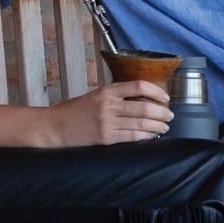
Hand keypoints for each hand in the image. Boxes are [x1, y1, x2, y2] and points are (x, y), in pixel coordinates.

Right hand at [49, 81, 170, 145]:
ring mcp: (107, 121)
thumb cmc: (74, 112)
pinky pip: (132, 136)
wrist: (54, 126)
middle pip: (144, 106)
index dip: (156, 92)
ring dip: (158, 125)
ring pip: (141, 123)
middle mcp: (108, 104)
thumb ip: (116, 96)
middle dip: (162, 112)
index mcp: (107, 91)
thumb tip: (143, 99)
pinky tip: (152, 135)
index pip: (138, 85)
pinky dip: (145, 136)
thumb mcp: (95, 96)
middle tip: (169, 115)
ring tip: (165, 126)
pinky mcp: (105, 137)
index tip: (165, 97)